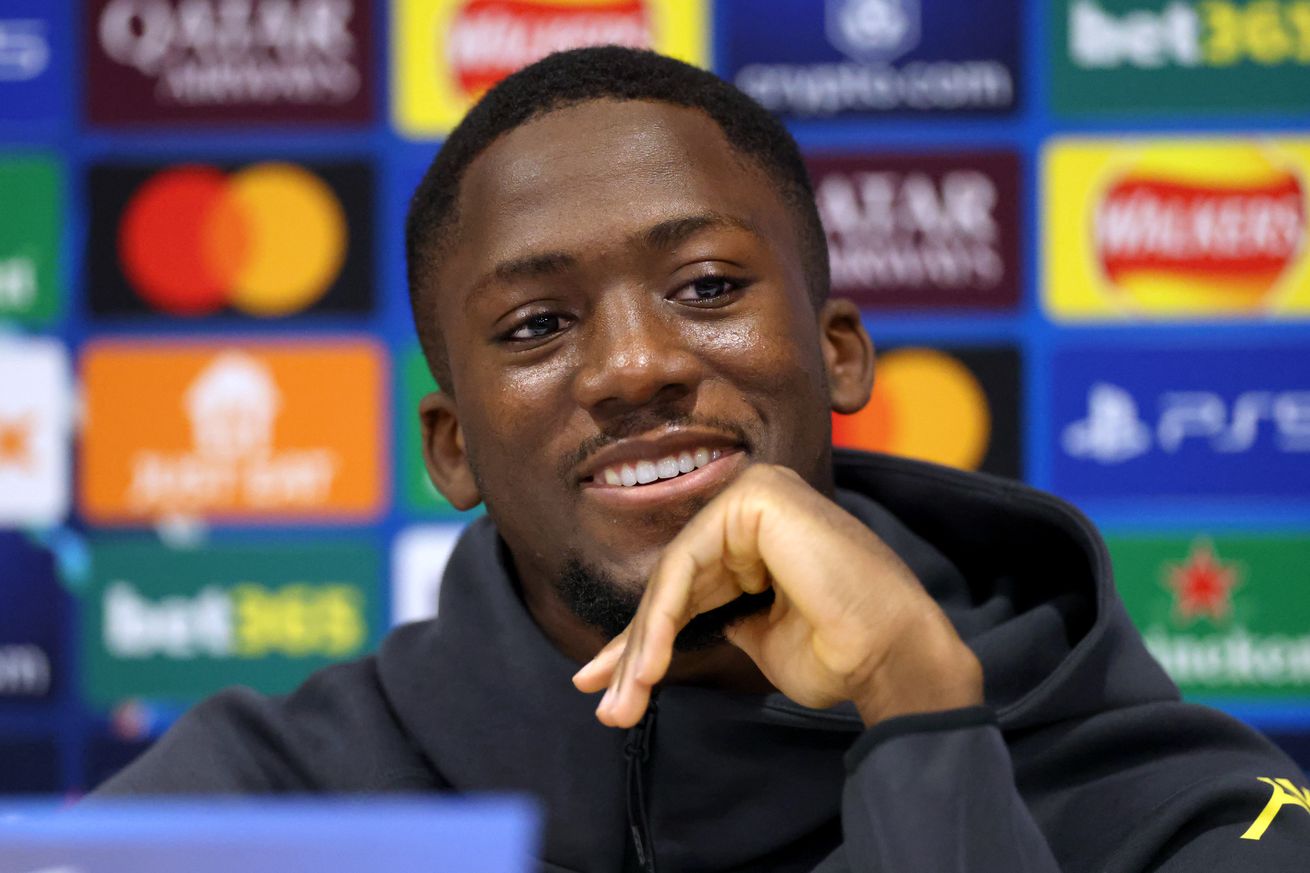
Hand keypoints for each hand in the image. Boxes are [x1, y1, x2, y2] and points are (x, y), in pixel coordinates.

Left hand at [572, 464, 982, 727]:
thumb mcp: (760, 637)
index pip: (690, 583)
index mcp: (762, 531)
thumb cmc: (841, 651)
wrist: (891, 654)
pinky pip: (687, 565)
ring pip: (674, 576)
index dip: (645, 637)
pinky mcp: (755, 499)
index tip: (612, 689)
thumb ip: (721, 618)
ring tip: (625, 700)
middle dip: (635, 647)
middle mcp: (756, 503)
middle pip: (677, 579)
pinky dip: (661, 618)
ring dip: (643, 643)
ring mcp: (756, 494)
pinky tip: (649, 666)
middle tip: (607, 704)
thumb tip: (669, 631)